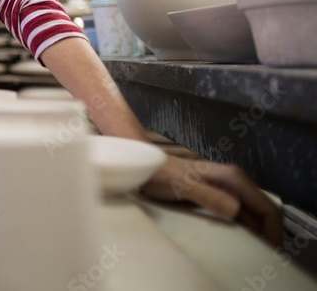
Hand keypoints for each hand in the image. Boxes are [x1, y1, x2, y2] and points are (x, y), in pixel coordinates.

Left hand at [140, 155, 283, 245]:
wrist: (146, 164)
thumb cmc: (162, 173)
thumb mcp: (183, 186)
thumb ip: (208, 196)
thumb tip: (236, 210)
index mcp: (234, 179)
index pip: (267, 208)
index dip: (274, 231)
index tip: (270, 251)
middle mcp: (236, 182)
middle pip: (264, 212)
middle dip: (268, 234)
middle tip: (262, 256)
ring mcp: (228, 189)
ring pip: (253, 214)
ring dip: (256, 232)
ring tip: (252, 252)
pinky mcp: (219, 195)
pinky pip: (240, 214)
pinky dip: (243, 228)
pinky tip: (237, 240)